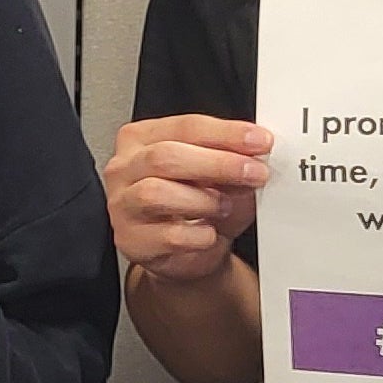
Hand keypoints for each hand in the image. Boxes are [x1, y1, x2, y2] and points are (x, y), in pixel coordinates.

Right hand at [104, 114, 272, 282]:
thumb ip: (232, 166)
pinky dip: (199, 235)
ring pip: (156, 193)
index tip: (260, 141)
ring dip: (203, 200)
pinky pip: (168, 235)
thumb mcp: (219, 178)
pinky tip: (209, 234)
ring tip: (225, 207)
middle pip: (165, 157)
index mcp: (142, 139)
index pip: (184, 127)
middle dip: (217, 163)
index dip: (225, 133)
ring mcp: (122, 205)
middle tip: (254, 172)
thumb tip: (252, 159)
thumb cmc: (196, 208)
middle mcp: (125, 168)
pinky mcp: (130, 240)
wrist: (185, 255)